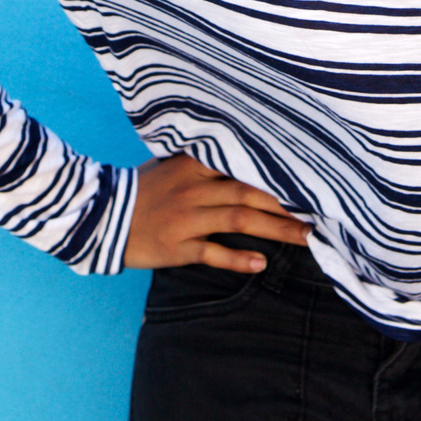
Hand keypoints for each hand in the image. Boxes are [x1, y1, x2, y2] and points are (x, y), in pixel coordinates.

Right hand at [124, 153, 311, 272]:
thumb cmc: (143, 190)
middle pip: (250, 193)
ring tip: (306, 238)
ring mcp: (186, 218)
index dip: (276, 172)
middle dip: (288, 204)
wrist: (100, 215)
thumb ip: (205, 161)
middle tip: (320, 213)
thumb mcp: (172, 165)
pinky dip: (238, 258)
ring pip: (239, 220)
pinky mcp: (177, 246)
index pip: (243, 164)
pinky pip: (212, 252)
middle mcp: (194, 189)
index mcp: (194, 165)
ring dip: (276, 230)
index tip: (308, 178)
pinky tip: (260, 264)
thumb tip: (246, 156)